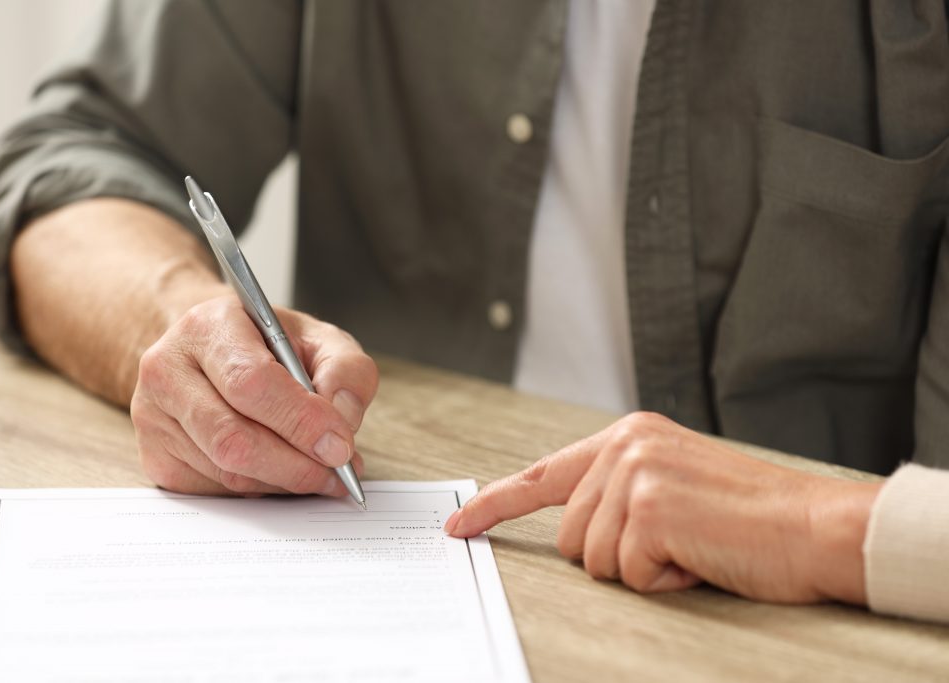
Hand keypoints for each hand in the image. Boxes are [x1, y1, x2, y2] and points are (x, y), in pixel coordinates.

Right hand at [131, 294, 376, 495]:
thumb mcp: (318, 339)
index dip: (300, 421)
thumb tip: (342, 421)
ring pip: (226, 472)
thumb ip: (345, 371)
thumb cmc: (268, 346)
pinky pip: (216, 490)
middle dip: (296, 465)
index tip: (340, 446)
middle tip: (338, 473)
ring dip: (284, 481)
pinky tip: (282, 473)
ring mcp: (153, 417)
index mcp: (208, 327)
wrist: (211, 353)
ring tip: (321, 473)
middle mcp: (167, 370)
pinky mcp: (156, 458)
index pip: (250, 382)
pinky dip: (261, 490)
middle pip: (232, 437)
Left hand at [446, 412, 881, 603]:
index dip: (495, 505)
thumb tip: (572, 530)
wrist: (815, 526)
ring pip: (592, 560)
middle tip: (677, 543)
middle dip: (615, 557)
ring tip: (693, 546)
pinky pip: (625, 573)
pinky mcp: (648, 507)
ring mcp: (634, 473)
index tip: (459, 526)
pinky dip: (663, 580)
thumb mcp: (674, 483)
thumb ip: (620, 491)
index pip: (542, 475)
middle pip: (568, 537)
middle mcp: (624, 446)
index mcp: (627, 436)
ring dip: (642, 569)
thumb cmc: (750, 517)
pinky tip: (700, 556)